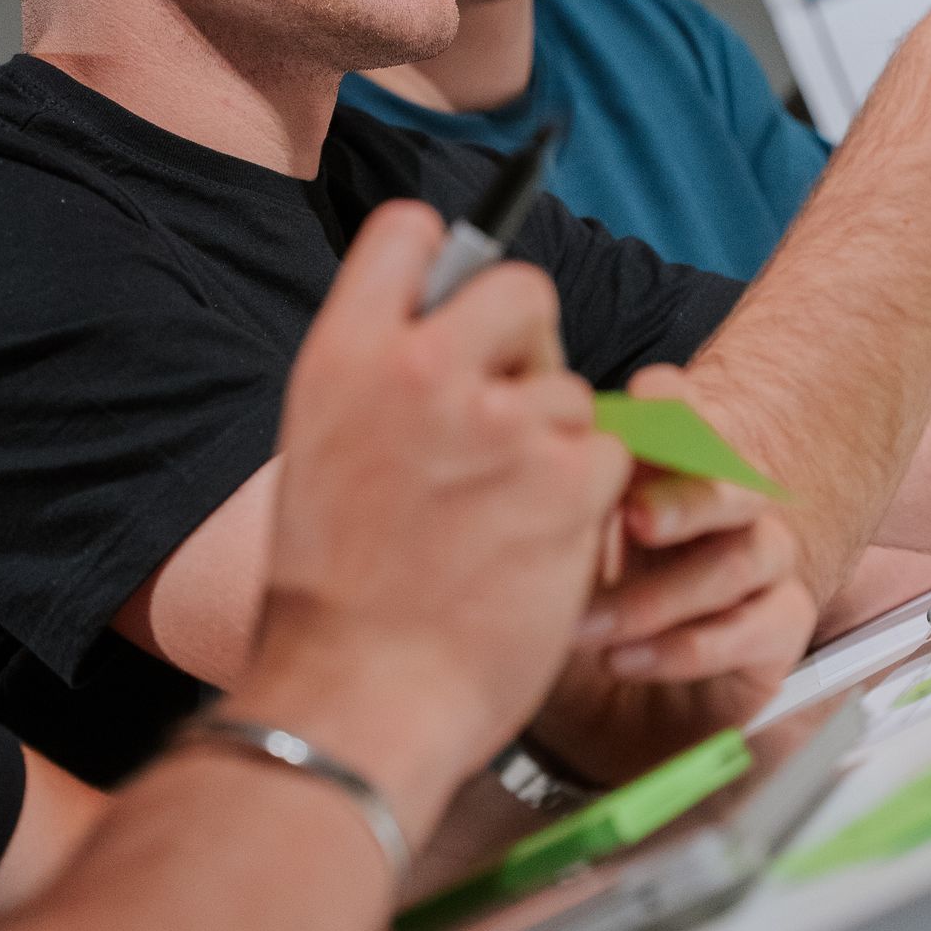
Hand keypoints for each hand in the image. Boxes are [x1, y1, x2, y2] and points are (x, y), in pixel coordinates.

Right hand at [249, 202, 630, 841]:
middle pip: (522, 291)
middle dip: (528, 345)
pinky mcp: (571, 479)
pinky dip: (588, 501)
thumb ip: (381, 382)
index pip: (410, 232)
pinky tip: (534, 550)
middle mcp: (423, 369)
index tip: (455, 302)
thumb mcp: (319, 452)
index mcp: (345, 355)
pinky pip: (611, 456)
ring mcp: (503, 422)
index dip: (444, 262)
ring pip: (573, 393)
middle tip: (506, 413)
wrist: (357, 698)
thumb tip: (445, 336)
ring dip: (555, 446)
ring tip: (498, 522)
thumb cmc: (333, 596)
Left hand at [528, 369, 815, 784]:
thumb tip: (534, 458)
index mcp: (663, 474)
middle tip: (634, 519)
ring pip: (741, 558)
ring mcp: (759, 566)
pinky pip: (756, 627)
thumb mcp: (552, 569)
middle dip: (683, 496)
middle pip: (731, 480)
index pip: (683, 420)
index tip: (631, 412)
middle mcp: (722, 511)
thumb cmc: (578, 627)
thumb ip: (559, 511)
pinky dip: (685, 648)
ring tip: (591, 629)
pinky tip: (628, 661)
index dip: (669, 410)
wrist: (603, 727)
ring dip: (659, 596)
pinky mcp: (780, 630)